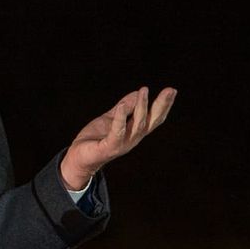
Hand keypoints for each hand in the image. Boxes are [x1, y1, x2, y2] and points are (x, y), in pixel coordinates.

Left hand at [59, 86, 176, 190]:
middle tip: (170, 90)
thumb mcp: (111, 118)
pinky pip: (117, 132)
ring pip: (137, 125)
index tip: (172, 91)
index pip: (153, 118)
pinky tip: (123, 107)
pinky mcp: (109, 147)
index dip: (163, 105)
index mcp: (134, 131)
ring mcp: (122, 144)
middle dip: (161, 106)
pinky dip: (121, 119)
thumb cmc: (95, 139)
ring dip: (141, 107)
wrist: (78, 158)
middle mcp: (132, 138)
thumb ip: (124, 107)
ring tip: (143, 91)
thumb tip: (138, 92)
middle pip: (151, 121)